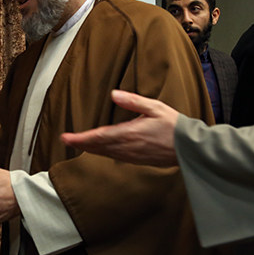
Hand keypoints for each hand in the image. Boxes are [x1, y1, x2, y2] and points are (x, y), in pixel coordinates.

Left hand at [60, 89, 179, 165]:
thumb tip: (113, 94)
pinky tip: (99, 150)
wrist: (189, 149)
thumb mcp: (155, 107)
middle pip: (98, 147)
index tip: (66, 137)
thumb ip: (133, 101)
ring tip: (77, 143)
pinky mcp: (137, 160)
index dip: (80, 138)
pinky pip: (115, 156)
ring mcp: (132, 156)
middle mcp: (127, 147)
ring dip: (90, 149)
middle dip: (80, 143)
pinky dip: (102, 153)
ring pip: (105, 153)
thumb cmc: (174, 126)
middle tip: (65, 140)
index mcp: (129, 134)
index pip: (98, 137)